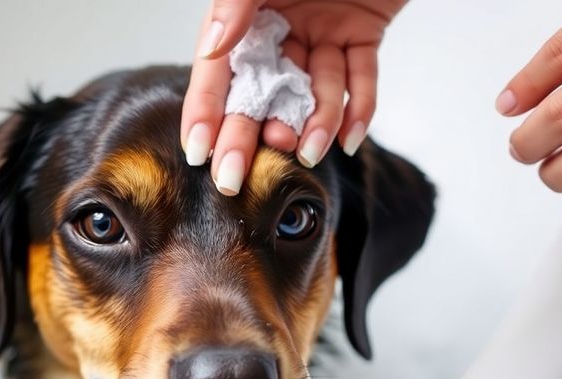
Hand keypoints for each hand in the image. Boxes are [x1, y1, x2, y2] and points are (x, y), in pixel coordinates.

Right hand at [181, 0, 405, 195]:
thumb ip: (235, 3)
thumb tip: (210, 48)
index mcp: (247, 6)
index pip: (218, 67)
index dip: (205, 109)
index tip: (198, 151)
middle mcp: (280, 21)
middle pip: (261, 89)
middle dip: (249, 133)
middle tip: (237, 178)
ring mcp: (321, 29)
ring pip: (313, 90)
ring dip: (312, 123)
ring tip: (307, 148)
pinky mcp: (363, 33)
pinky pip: (360, 78)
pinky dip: (360, 106)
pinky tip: (353, 137)